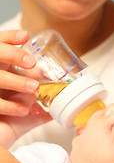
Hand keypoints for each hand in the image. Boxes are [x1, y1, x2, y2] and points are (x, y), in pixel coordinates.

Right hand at [0, 30, 51, 147]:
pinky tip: (24, 111)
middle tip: (31, 62)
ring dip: (16, 81)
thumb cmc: (8, 127)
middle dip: (13, 54)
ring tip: (34, 89)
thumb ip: (40, 108)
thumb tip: (59, 104)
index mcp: (1, 74)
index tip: (26, 36)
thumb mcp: (25, 116)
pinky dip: (10, 106)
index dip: (10, 38)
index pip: (0, 47)